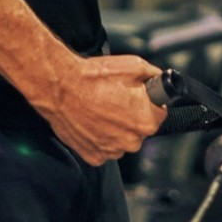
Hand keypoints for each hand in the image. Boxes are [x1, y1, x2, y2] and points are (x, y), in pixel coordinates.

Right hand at [35, 54, 166, 165]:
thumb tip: (160, 79)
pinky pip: (104, 148)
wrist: (60, 87)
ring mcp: (111, 151)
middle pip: (140, 128)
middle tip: (116, 98)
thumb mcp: (133, 65)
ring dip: (116, 128)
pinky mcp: (93, 156)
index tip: (140, 96)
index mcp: (145, 121)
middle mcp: (131, 141)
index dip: (150, 102)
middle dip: (132, 115)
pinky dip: (100, 136)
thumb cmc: (93, 77)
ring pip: (122, 139)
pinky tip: (91, 119)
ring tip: (100, 107)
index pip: (159, 114)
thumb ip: (154, 75)